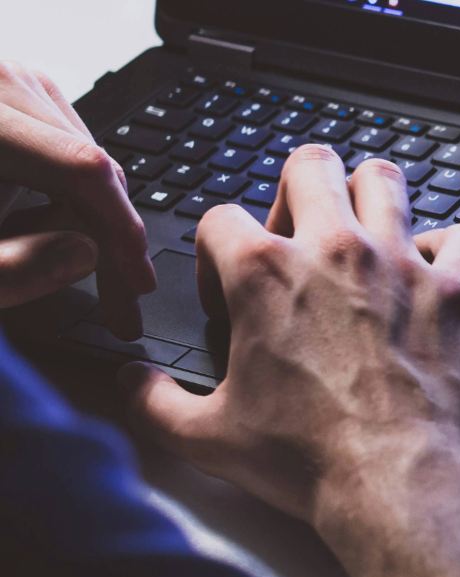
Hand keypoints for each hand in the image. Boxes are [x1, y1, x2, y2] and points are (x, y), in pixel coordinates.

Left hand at [0, 61, 152, 338]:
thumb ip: (13, 268)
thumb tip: (85, 255)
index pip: (82, 169)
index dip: (122, 230)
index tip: (139, 285)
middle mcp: (3, 84)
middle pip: (92, 169)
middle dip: (110, 242)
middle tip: (117, 306)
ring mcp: (15, 82)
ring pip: (88, 163)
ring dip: (86, 222)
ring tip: (40, 256)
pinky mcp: (20, 92)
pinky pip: (70, 152)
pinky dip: (66, 197)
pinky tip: (33, 224)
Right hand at [117, 147, 459, 535]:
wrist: (399, 483)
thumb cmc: (311, 461)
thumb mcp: (206, 438)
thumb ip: (153, 402)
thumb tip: (131, 383)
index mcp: (263, 274)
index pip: (221, 217)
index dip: (215, 253)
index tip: (228, 293)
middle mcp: (333, 251)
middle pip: (310, 165)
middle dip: (297, 190)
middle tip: (299, 235)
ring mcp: (399, 264)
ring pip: (386, 179)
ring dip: (371, 196)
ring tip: (364, 231)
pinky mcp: (455, 291)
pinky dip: (451, 247)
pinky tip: (435, 270)